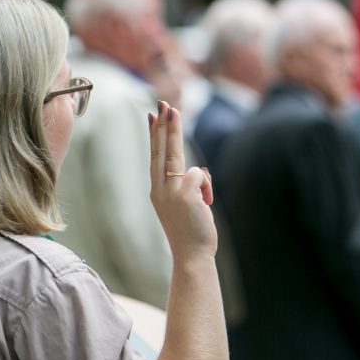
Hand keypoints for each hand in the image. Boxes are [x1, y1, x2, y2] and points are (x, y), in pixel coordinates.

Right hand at [148, 100, 216, 261]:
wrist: (191, 256)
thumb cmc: (190, 233)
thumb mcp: (183, 205)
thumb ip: (184, 186)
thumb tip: (196, 172)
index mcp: (156, 192)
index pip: (155, 156)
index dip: (155, 135)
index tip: (152, 115)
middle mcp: (159, 189)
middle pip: (163, 149)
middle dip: (164, 124)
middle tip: (165, 103)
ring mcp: (170, 190)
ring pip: (179, 157)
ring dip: (185, 150)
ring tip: (185, 153)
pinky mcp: (185, 192)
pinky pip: (201, 175)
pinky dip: (207, 189)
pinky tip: (205, 206)